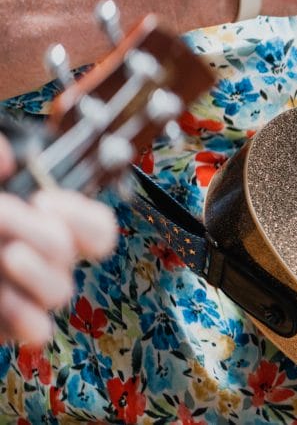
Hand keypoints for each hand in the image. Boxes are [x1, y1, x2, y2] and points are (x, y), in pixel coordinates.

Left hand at [0, 136, 117, 344]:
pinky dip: (22, 313)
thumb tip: (6, 158)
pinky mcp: (9, 327)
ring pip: (61, 291)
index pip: (96, 228)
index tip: (44, 200)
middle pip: (70, 251)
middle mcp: (40, 261)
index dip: (83, 215)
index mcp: (41, 227)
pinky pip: (39, 328)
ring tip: (5, 255)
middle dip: (34, 229)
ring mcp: (26, 295)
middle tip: (0, 213)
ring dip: (35, 271)